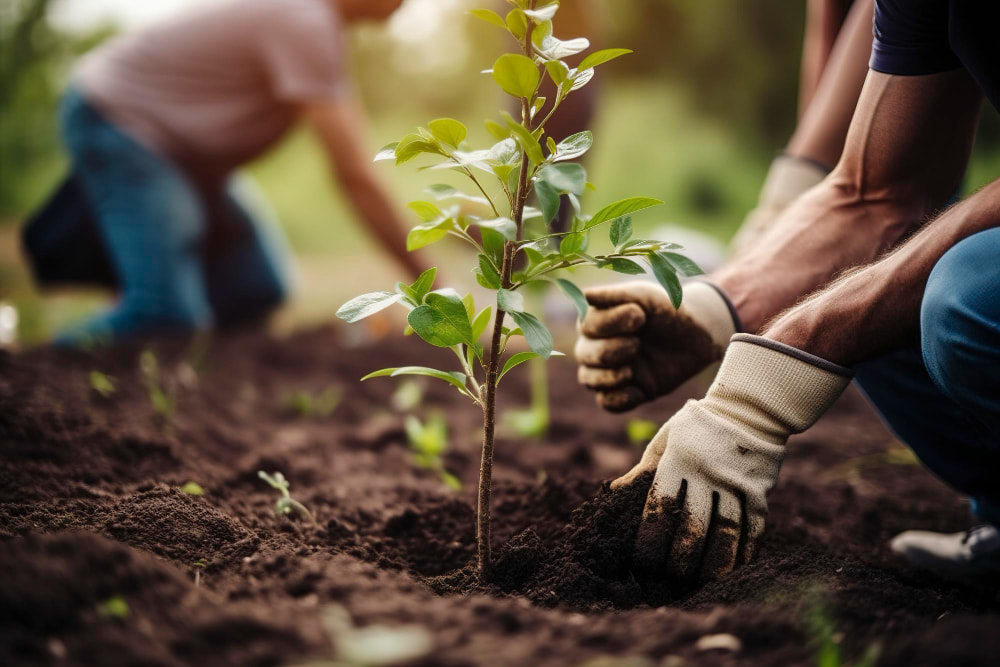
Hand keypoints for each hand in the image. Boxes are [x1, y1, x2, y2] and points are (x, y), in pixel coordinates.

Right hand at [574, 281, 737, 411]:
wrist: (697, 334)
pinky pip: (608, 403)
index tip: (640, 317)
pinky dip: (617, 400)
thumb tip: (585, 295)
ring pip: (589, 379)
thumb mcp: (646, 296)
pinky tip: (636, 391)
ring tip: (630, 370)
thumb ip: (616, 295)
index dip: (609, 324)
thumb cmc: (667, 310)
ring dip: (607, 377)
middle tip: (638, 344)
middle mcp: (597, 345)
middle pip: (584, 354)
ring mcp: (610, 370)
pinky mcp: (628, 390)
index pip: (586, 326)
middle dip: (610, 351)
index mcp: (598, 320)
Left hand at [624, 335, 851, 582]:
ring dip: (714, 562)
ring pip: (726, 531)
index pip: (661, 507)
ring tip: (701, 583)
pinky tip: (735, 568)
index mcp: (678, 461)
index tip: (642, 561)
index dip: (651, 538)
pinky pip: (753, 526)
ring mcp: (737, 483)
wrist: (749, 408)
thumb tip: (613, 492)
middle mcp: (707, 473)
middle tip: (669, 578)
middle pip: (694, 525)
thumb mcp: (665, 439)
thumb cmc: (696, 426)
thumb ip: (643, 470)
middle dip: (680, 558)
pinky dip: (744, 550)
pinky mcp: (760, 490)